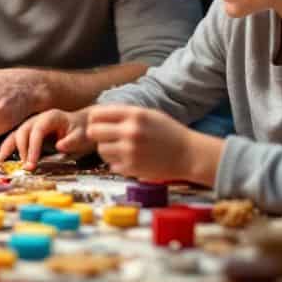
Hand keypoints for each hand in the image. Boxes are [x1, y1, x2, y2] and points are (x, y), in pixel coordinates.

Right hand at [0, 108, 93, 168]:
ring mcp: (32, 125)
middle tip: (26, 167)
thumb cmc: (82, 131)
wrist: (84, 125)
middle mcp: (38, 119)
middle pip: (23, 132)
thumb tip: (59, 146)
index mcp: (51, 117)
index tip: (32, 162)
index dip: (33, 147)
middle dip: (22, 150)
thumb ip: (72, 141)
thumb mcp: (82, 135)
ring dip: (8, 149)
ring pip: (16, 134)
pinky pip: (15, 139)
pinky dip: (7, 148)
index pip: (37, 131)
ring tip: (0, 162)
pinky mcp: (29, 133)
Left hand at [85, 104, 221, 183]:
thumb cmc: (169, 132)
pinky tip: (130, 159)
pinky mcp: (131, 168)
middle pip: (93, 132)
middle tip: (105, 136)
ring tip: (120, 148)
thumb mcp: (148, 114)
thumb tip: (97, 115)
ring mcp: (130, 151)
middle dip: (97, 134)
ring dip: (107, 149)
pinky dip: (117, 163)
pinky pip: (112, 165)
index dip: (95, 118)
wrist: (188, 155)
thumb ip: (124, 113)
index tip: (97, 122)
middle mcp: (130, 132)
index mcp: (134, 114)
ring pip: (101, 150)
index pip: (98, 114)